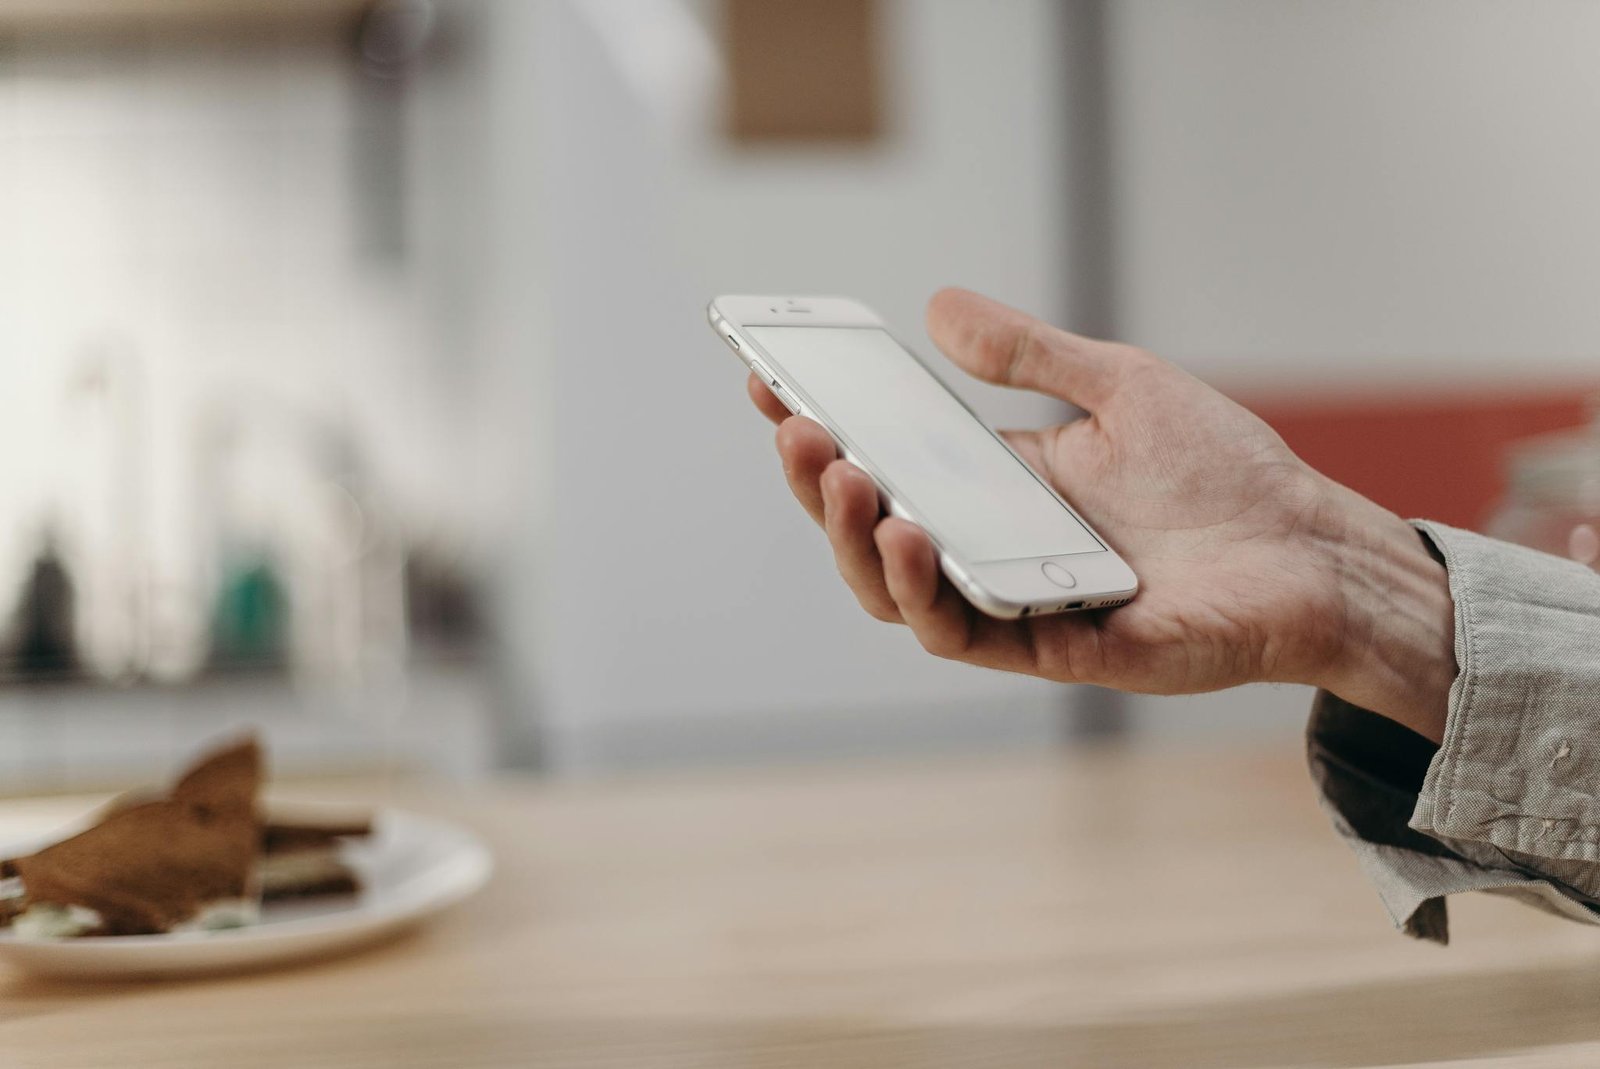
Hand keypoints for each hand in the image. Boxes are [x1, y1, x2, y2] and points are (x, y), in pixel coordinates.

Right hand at [750, 289, 1455, 740]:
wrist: (1315, 549)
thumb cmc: (1225, 475)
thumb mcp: (1120, 387)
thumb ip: (1028, 357)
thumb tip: (937, 308)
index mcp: (998, 496)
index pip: (888, 470)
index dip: (826, 435)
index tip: (772, 384)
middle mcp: (996, 556)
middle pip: (875, 540)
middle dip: (824, 490)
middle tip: (799, 431)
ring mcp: (1025, 608)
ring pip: (906, 599)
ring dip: (860, 545)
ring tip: (847, 480)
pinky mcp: (1067, 652)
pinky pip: (979, 635)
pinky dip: (935, 594)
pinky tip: (916, 537)